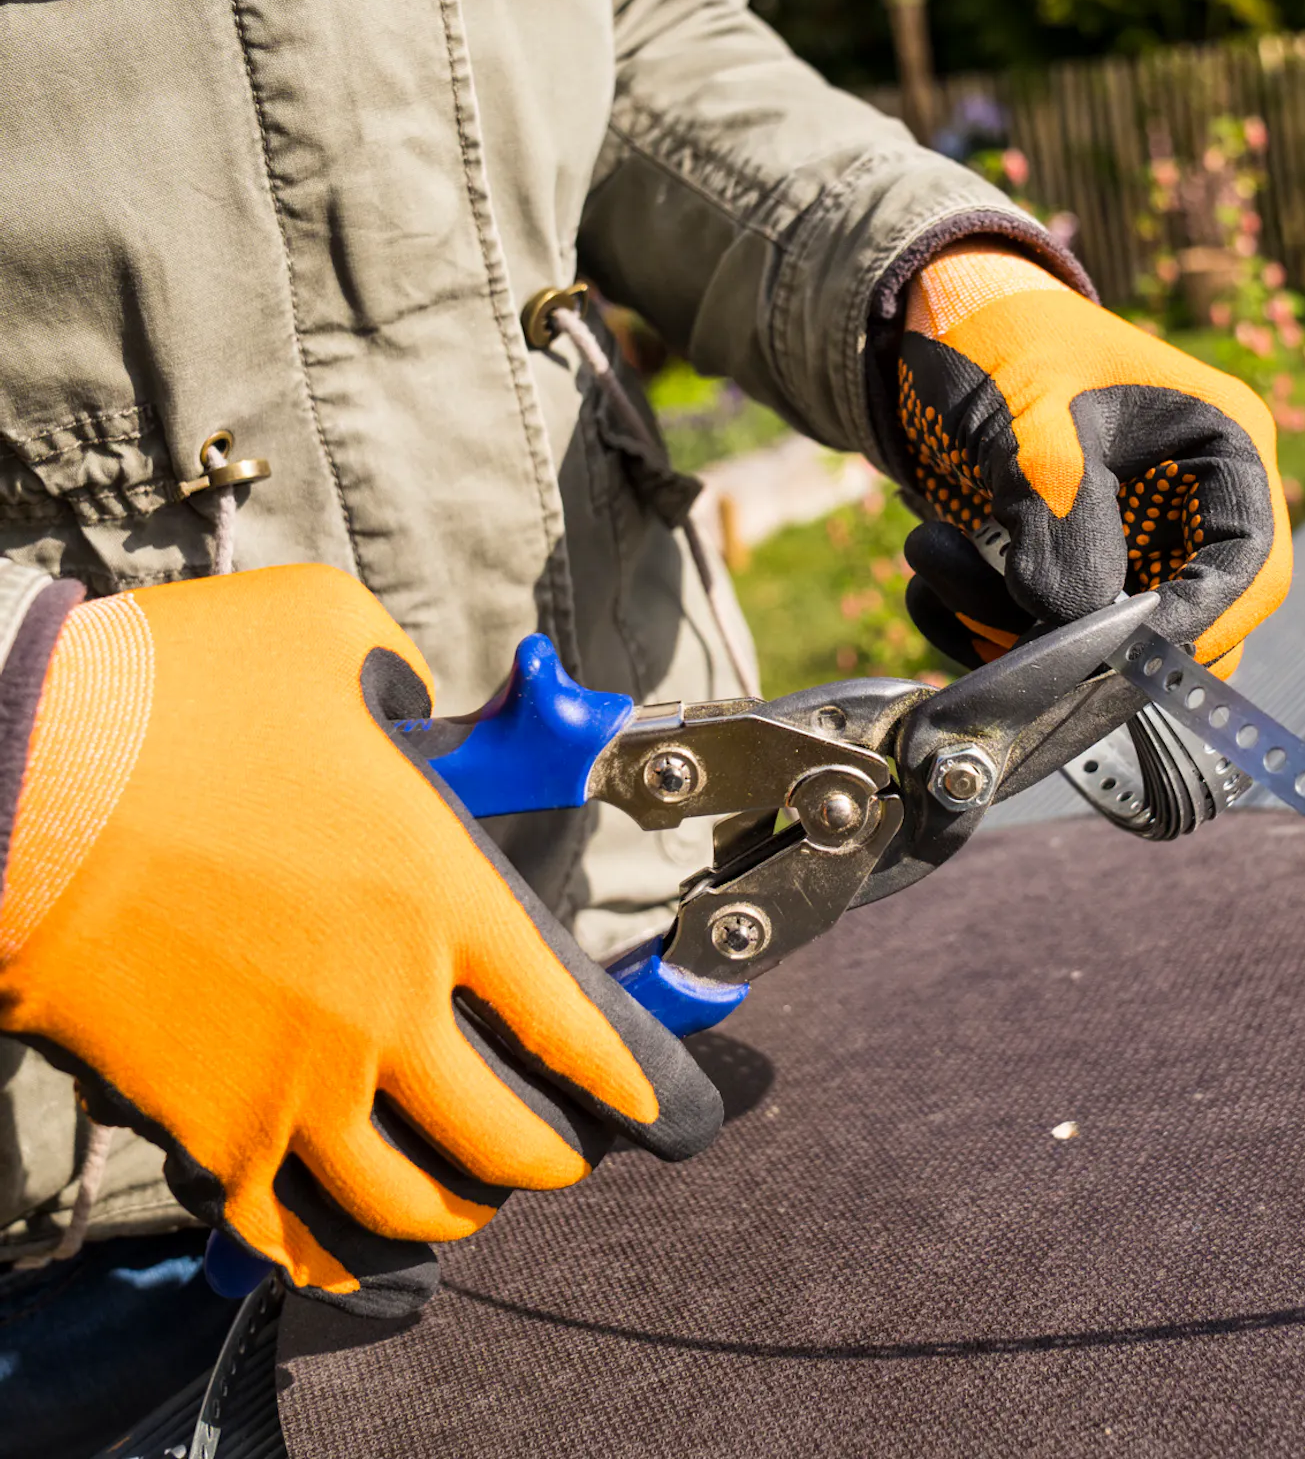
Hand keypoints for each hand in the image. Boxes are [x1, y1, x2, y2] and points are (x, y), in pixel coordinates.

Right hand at [0, 566, 719, 1315]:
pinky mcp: (203, 1129)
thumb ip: (397, 672)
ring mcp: (297, 1083)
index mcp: (443, 894)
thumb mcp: (327, 632)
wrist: (14, 776)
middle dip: (554, 1158)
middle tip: (565, 1154)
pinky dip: (334, 1255)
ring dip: (456, 1211)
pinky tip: (350, 1248)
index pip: (573, 1026)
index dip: (631, 1082)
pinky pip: (285, 1232)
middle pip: (510, 1139)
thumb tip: (405, 699)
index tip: (657, 1107)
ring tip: (469, 1199)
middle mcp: (390, 1006)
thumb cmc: (169, 696)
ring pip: (409, 1202)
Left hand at [896, 241, 1290, 674]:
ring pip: (1101, 645)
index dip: (1193, 623)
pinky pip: (1044, 640)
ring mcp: (1131, 546)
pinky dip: (978, 626)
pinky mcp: (1072, 574)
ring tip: (928, 550)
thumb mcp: (1028, 413)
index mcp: (1221, 446)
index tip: (1109, 653)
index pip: (1250, 565)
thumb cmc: (1001, 341)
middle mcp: (1192, 507)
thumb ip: (1060, 511)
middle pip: (1180, 625)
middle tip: (992, 612)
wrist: (936, 323)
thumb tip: (1072, 620)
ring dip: (1005, 626)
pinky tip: (927, 572)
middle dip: (1082, 638)